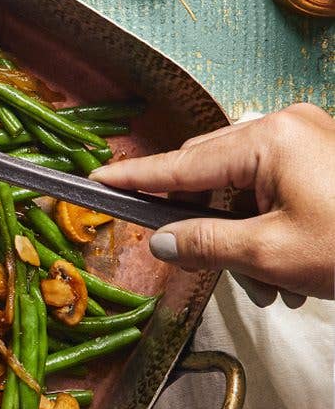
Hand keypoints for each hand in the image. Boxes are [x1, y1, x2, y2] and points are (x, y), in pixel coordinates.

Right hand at [89, 103, 334, 302]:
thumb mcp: (272, 254)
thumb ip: (203, 243)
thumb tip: (158, 240)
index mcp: (267, 139)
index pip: (181, 162)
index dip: (136, 178)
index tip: (97, 180)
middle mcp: (284, 124)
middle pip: (210, 170)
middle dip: (204, 224)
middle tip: (199, 263)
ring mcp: (308, 135)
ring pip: (242, 183)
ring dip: (241, 234)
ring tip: (266, 284)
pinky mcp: (325, 153)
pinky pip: (273, 183)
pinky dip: (268, 223)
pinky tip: (286, 267)